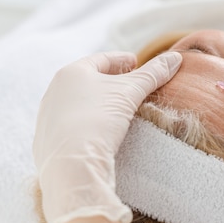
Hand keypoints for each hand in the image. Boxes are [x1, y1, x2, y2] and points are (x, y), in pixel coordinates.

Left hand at [33, 51, 181, 222]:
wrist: (72, 165)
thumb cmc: (99, 120)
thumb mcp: (131, 92)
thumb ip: (153, 73)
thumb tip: (176, 57)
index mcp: (70, 73)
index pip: (101, 60)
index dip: (122, 60)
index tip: (137, 63)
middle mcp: (54, 92)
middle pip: (89, 80)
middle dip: (111, 81)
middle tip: (131, 85)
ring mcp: (47, 118)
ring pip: (79, 103)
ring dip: (99, 102)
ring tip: (119, 109)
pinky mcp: (47, 142)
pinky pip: (72, 125)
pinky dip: (89, 123)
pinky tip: (102, 132)